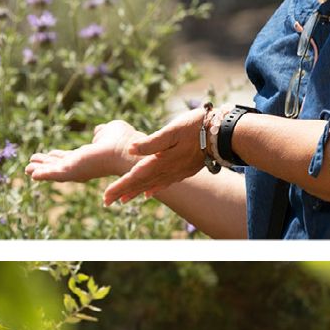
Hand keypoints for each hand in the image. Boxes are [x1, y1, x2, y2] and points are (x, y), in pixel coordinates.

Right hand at [25, 119, 143, 185]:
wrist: (128, 150)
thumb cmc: (124, 140)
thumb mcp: (111, 130)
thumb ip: (102, 132)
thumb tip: (98, 131)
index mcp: (90, 155)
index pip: (70, 157)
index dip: (58, 157)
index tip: (48, 154)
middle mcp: (82, 164)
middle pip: (60, 166)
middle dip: (46, 165)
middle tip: (30, 165)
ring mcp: (76, 169)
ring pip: (55, 171)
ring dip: (41, 170)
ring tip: (27, 169)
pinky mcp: (73, 171)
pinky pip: (54, 174)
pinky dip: (43, 174)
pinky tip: (32, 174)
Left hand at [102, 109, 216, 207]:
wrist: (224, 134)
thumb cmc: (196, 127)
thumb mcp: (172, 130)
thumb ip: (151, 142)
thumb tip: (130, 149)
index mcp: (161, 161)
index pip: (135, 176)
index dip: (119, 186)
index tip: (105, 197)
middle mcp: (168, 170)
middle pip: (141, 183)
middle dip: (124, 192)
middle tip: (107, 202)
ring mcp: (178, 171)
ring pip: (153, 185)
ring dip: (137, 192)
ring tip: (124, 199)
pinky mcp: (186, 170)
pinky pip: (167, 183)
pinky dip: (156, 189)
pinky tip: (150, 193)